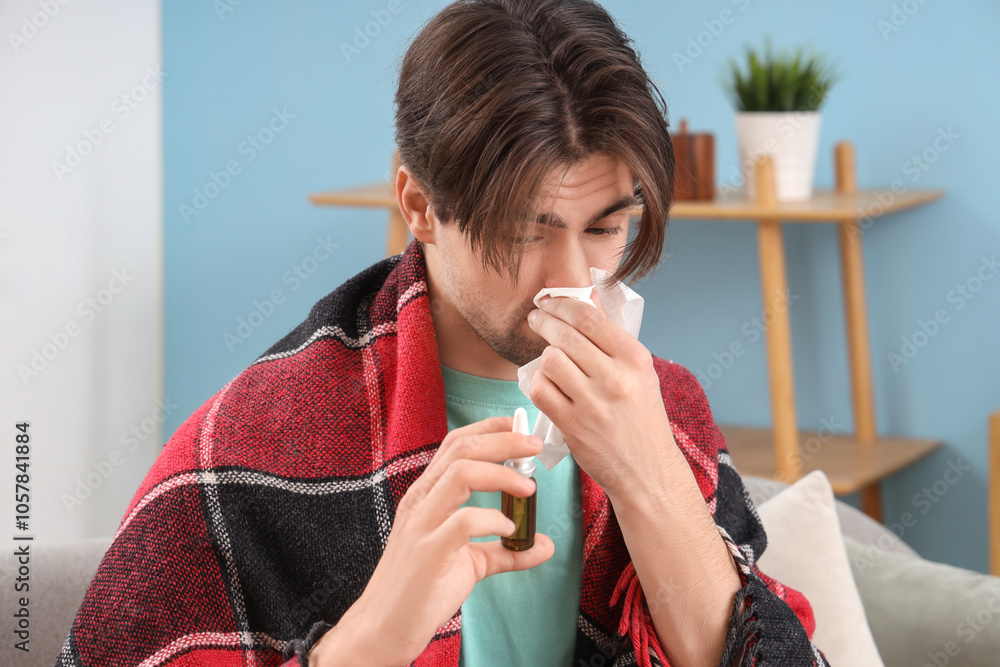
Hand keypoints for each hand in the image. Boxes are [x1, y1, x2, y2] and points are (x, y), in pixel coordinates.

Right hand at [314, 416, 554, 665]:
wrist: (383, 628)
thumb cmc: (421, 590)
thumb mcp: (470, 563)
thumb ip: (505, 551)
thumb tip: (543, 544)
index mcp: (427, 495)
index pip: (456, 444)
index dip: (489, 428)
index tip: (520, 426)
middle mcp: (421, 501)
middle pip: (462, 450)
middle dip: (503, 441)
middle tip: (534, 446)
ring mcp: (422, 524)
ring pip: (460, 473)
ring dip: (501, 473)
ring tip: (528, 488)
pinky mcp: (428, 552)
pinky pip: (463, 521)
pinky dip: (493, 521)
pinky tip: (509, 532)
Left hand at [525, 289, 676, 498]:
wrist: (648, 471)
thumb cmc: (642, 418)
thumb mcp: (639, 374)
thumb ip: (611, 339)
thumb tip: (585, 299)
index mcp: (635, 359)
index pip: (589, 317)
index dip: (562, 303)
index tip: (550, 301)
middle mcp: (616, 378)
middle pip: (565, 335)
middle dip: (545, 322)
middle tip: (537, 319)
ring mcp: (593, 403)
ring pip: (550, 360)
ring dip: (545, 358)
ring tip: (550, 361)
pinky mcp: (573, 425)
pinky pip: (541, 390)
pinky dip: (538, 383)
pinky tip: (546, 384)